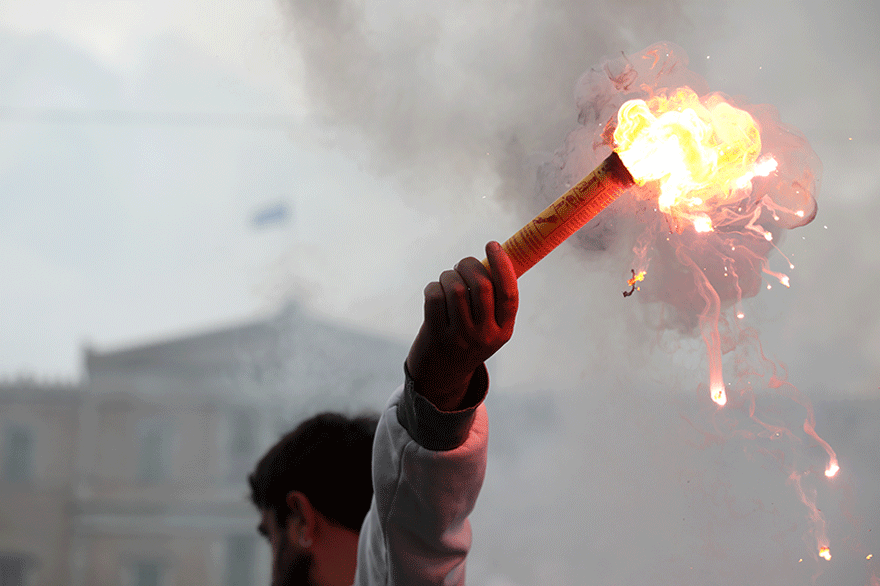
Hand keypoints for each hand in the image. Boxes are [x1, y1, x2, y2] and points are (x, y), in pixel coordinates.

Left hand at [405, 241, 518, 410]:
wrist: (442, 374)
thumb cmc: (468, 337)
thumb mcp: (489, 326)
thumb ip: (493, 298)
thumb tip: (497, 256)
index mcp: (504, 330)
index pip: (509, 293)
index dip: (502, 265)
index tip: (492, 245)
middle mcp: (485, 335)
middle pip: (481, 286)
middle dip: (469, 265)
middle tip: (462, 264)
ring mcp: (460, 337)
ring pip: (455, 288)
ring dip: (448, 275)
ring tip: (447, 279)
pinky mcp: (436, 335)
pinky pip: (435, 296)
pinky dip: (433, 287)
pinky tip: (435, 291)